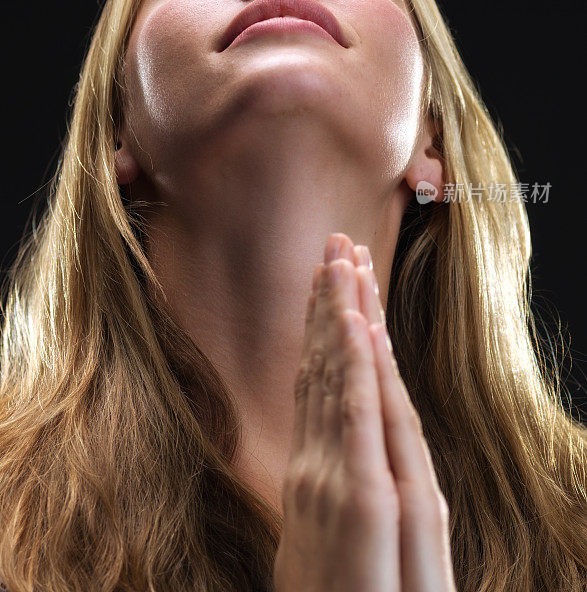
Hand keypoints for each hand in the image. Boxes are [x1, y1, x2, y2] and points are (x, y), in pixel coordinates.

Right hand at [273, 232, 456, 591]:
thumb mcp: (322, 539)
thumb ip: (325, 485)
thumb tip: (326, 446)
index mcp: (315, 469)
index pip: (321, 382)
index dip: (327, 326)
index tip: (330, 279)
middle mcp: (321, 463)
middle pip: (328, 368)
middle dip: (335, 304)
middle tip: (336, 246)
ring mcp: (337, 478)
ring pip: (341, 380)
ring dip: (344, 317)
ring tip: (344, 262)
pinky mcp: (363, 499)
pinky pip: (358, 419)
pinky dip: (357, 367)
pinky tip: (358, 324)